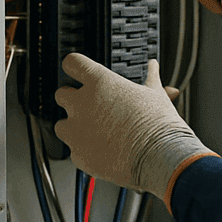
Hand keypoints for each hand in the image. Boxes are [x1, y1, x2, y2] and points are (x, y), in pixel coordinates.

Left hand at [53, 55, 211, 197]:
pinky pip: (73, 149)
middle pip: (61, 94)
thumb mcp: (156, 94)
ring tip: (97, 133)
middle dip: (73, 100)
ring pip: (62, 124)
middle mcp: (82, 104)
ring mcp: (77, 130)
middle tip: (92, 107)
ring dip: (74, 127)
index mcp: (100, 82)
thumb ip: (150, 77)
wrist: (160, 158)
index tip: (79, 72)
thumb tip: (153, 66)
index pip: (72, 63)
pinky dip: (85, 150)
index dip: (75, 67)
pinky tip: (103, 150)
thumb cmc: (158, 125)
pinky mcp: (78, 155)